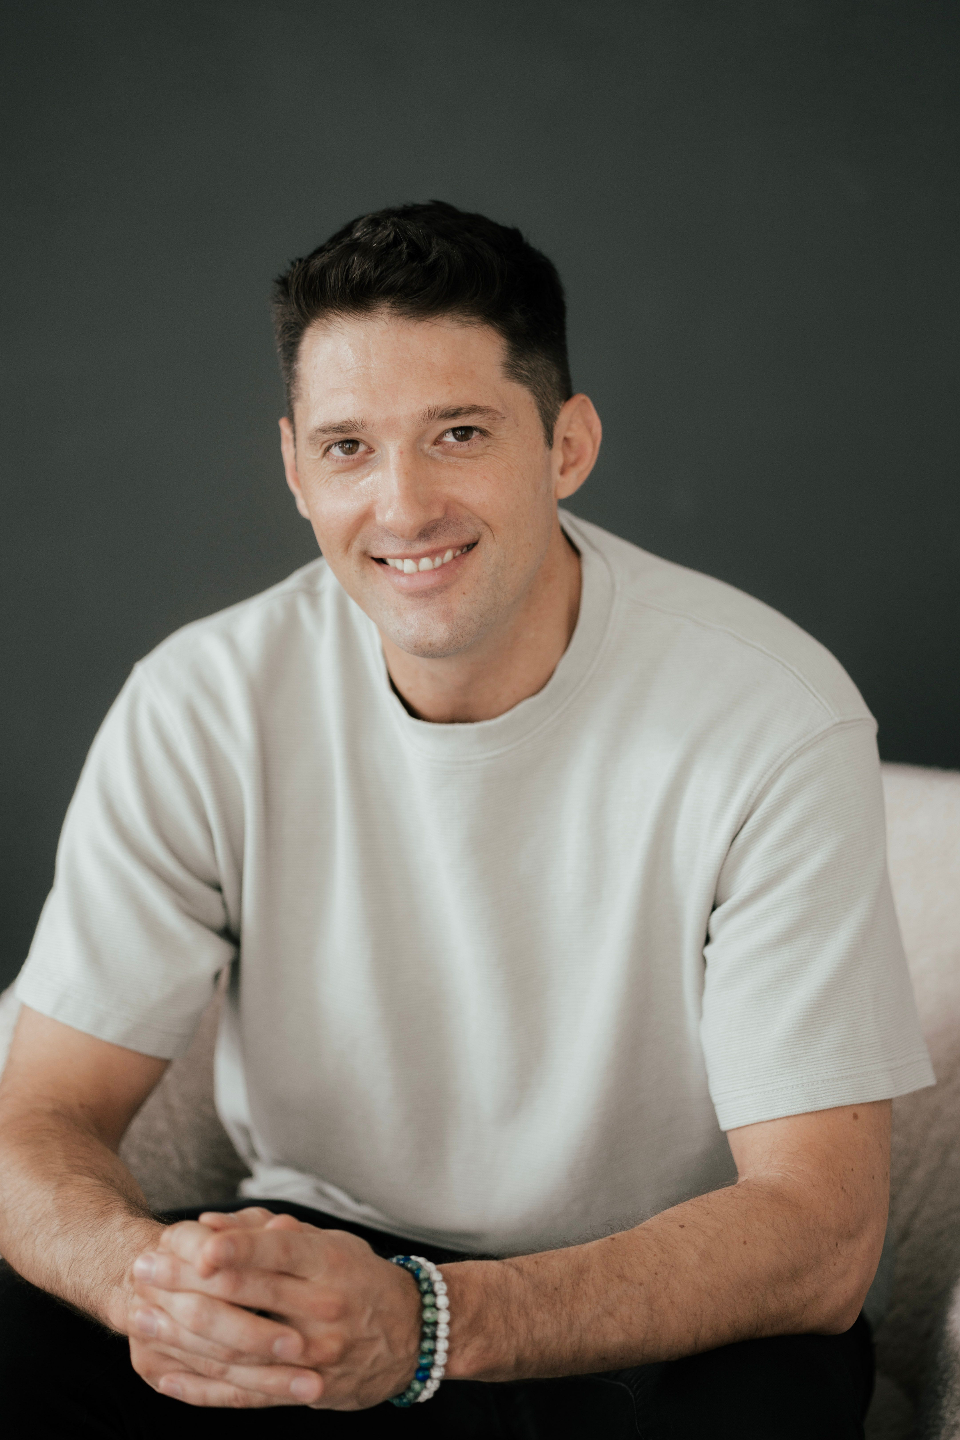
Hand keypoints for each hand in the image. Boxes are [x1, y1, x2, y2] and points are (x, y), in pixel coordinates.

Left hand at [128, 1208, 422, 1408]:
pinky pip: (244, 1393)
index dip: (237, 1248)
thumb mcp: (329, 1243)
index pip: (279, 1252)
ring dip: (183, 1335)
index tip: (194, 1243)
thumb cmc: (358, 1278)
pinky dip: (200, 1386)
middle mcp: (322, 1309)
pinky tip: (164, 1373)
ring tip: (139, 1316)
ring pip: (239, 1349)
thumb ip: (271, 1232)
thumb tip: (210, 1223)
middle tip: (144, 1268)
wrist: (413, 1335)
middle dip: (190, 1283)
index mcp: (329, 1265)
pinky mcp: (303, 1391)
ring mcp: (313, 1355)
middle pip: (251, 1297)